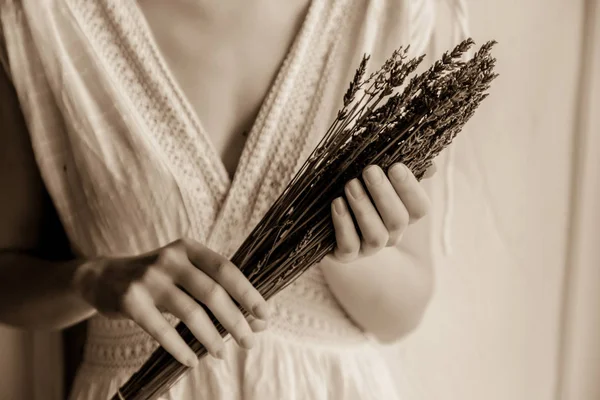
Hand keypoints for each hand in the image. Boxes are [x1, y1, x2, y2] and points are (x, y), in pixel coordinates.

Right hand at [72, 238, 268, 366]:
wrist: (102, 277)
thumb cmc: (157, 279)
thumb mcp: (183, 272)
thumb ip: (214, 290)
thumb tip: (255, 320)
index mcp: (189, 248)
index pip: (226, 269)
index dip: (248, 293)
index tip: (265, 315)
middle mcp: (170, 259)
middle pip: (212, 292)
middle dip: (235, 320)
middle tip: (249, 342)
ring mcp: (149, 278)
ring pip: (190, 312)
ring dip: (211, 337)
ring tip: (221, 354)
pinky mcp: (130, 300)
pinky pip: (161, 329)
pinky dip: (179, 348)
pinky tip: (192, 360)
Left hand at [329, 163, 432, 262]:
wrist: (331, 222)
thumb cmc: (361, 193)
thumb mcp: (382, 180)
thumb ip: (405, 170)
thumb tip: (431, 167)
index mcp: (404, 215)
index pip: (420, 208)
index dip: (410, 189)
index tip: (395, 166)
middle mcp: (391, 234)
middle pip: (398, 221)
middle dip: (384, 194)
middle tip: (370, 171)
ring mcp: (369, 248)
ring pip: (376, 236)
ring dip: (364, 208)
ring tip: (351, 185)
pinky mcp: (346, 255)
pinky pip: (349, 246)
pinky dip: (344, 225)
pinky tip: (337, 203)